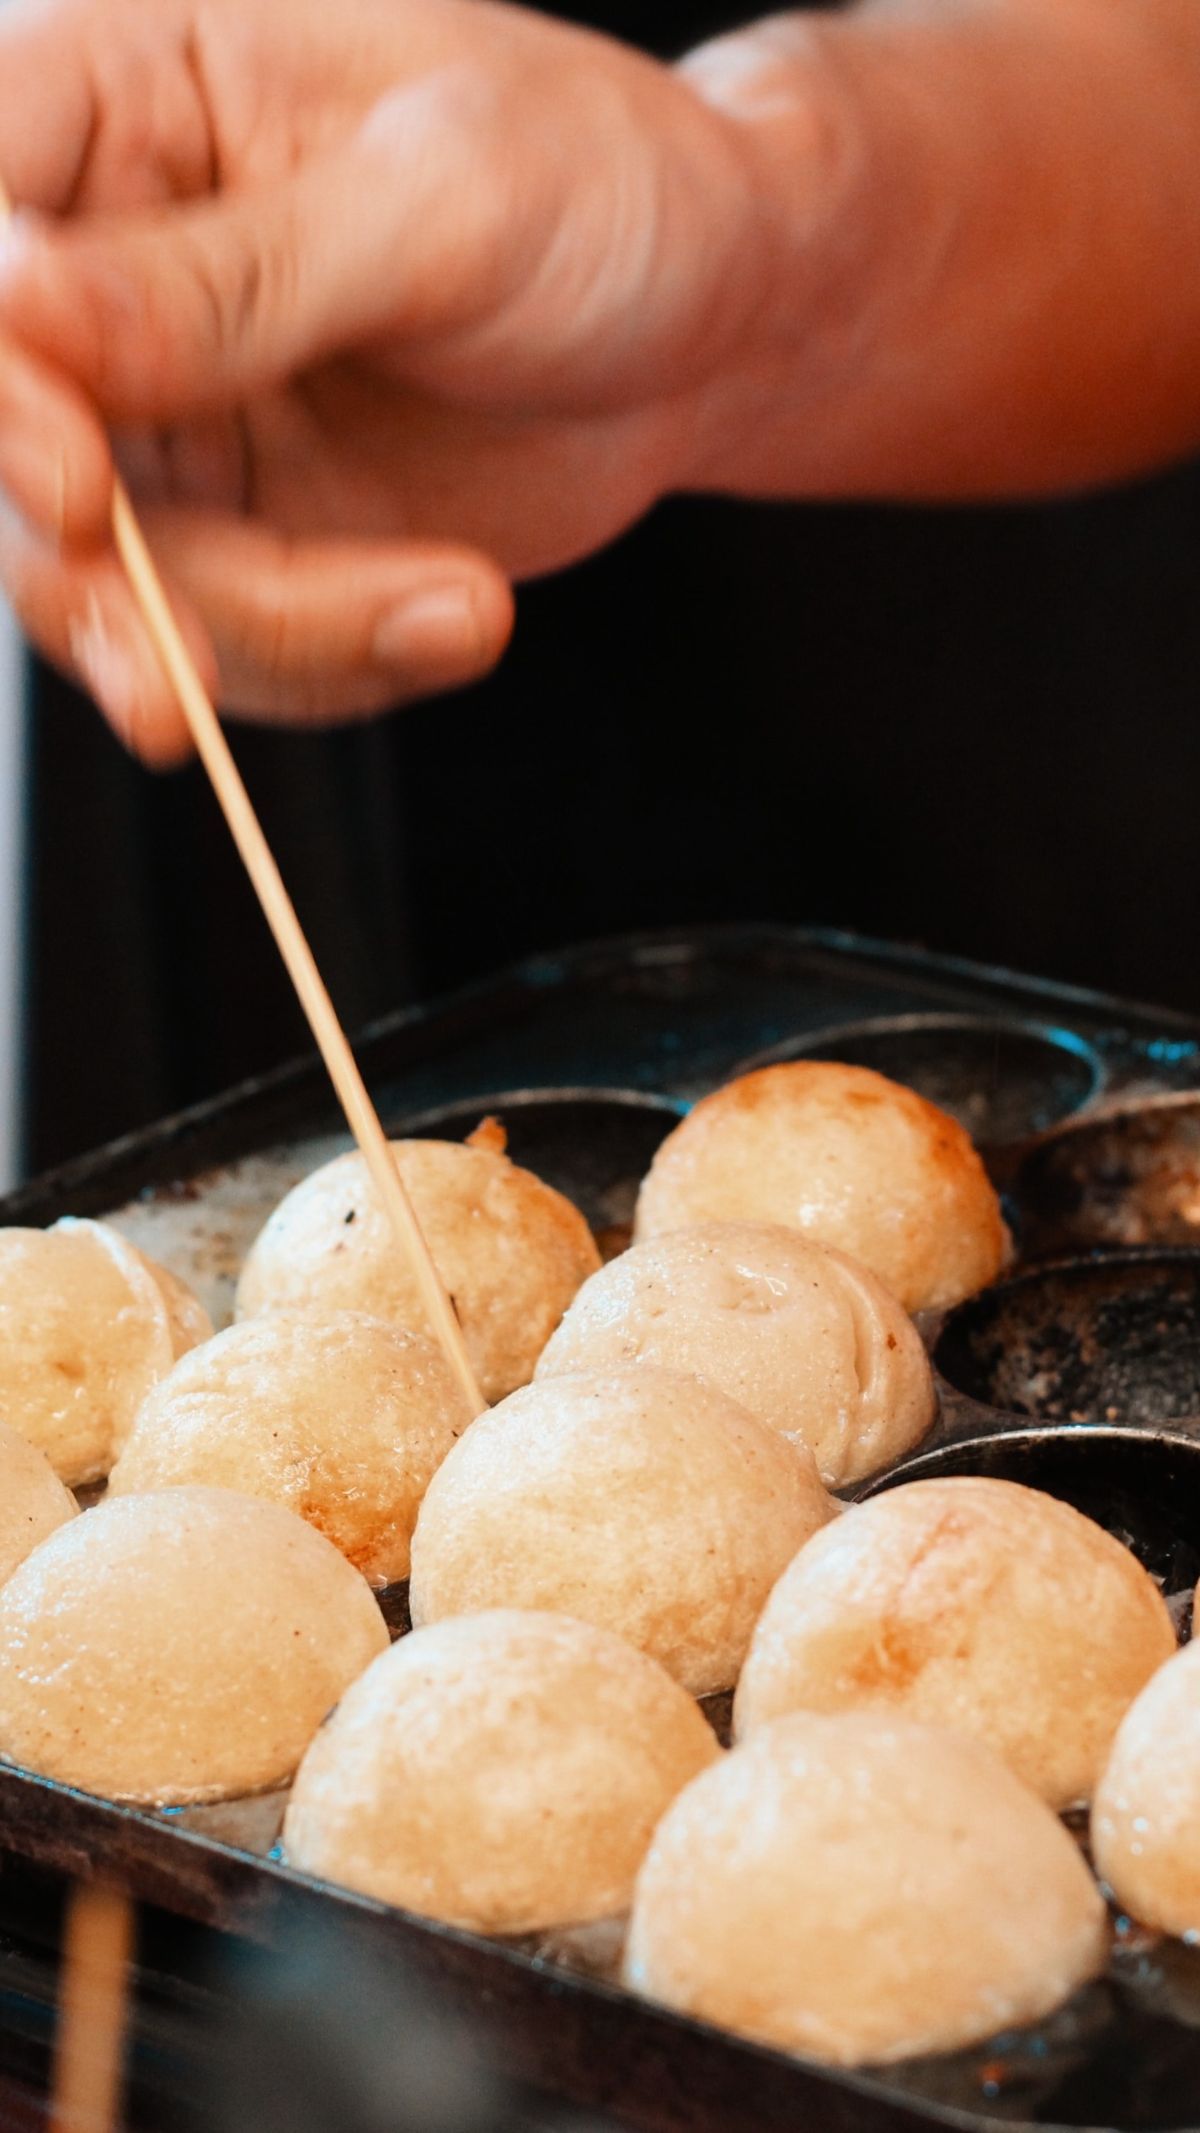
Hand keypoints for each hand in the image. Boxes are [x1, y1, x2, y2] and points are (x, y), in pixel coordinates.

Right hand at [0, 0, 762, 761]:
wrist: (715, 320)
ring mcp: (168, 415)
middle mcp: (108, 269)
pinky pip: (225, 645)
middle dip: (101, 579)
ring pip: (105, 584)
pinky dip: (331, 666)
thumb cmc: (602, 187)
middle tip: (188, 663)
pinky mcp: (243, 531)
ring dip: (262, 641)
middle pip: (4, 449)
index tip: (79, 482)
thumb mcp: (444, 199)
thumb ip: (237, 274)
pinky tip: (451, 616)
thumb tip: (26, 313)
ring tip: (449, 610)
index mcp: (120, 98)